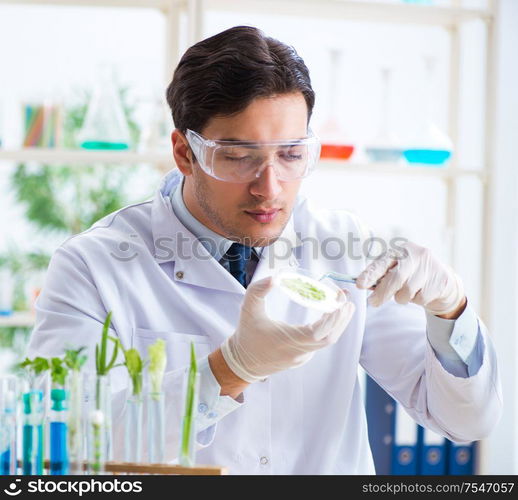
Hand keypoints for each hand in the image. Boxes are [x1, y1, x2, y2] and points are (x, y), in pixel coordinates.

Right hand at [220, 276, 355, 382]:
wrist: (241, 362)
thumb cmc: (246, 334)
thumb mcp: (248, 308)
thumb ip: (259, 290)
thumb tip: (276, 277)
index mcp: (287, 341)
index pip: (319, 333)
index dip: (332, 319)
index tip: (340, 302)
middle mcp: (298, 352)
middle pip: (329, 337)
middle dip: (341, 318)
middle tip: (347, 299)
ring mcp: (302, 357)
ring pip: (327, 341)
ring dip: (337, 323)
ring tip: (345, 305)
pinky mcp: (302, 358)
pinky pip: (320, 343)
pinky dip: (329, 329)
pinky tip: (331, 314)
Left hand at [356, 241, 465, 316]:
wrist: (442, 280)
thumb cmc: (412, 275)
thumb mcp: (396, 270)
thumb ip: (382, 276)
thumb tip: (364, 285)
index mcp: (400, 250)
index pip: (382, 262)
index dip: (370, 274)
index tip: (359, 284)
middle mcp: (415, 255)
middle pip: (395, 278)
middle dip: (382, 293)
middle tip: (373, 302)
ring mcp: (429, 266)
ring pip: (407, 291)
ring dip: (402, 298)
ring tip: (406, 293)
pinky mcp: (440, 280)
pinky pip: (421, 298)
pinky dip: (417, 301)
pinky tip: (421, 293)